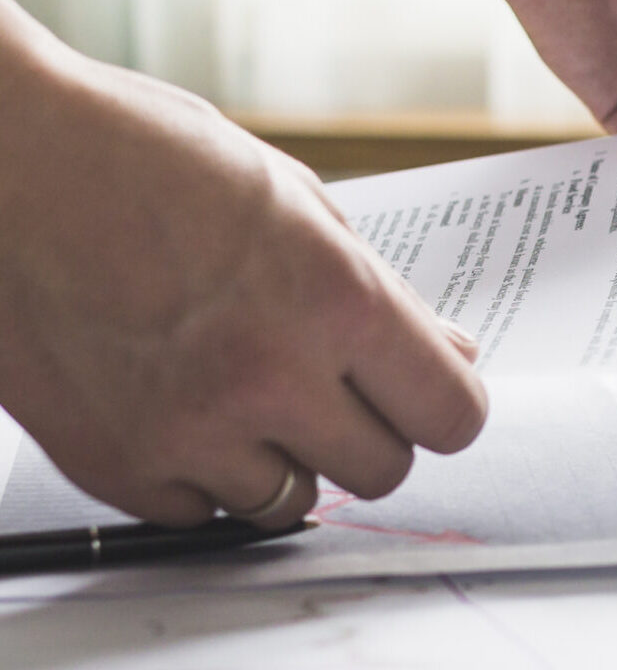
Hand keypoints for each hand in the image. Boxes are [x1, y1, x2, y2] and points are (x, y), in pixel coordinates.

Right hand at [0, 6, 486, 525]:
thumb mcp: (296, 199)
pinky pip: (202, 513)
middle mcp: (268, 376)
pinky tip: (182, 406)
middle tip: (337, 386)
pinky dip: (204, 475)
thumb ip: (382, 291)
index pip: (451, 415)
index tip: (429, 392)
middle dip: (373, 430)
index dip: (447, 404)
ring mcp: (187, 431)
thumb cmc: (142, 156)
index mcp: (334, 298)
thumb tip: (452, 353)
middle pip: (384, 471)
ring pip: (294, 502)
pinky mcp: (113, 464)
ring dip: (289, 457)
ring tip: (249, 390)